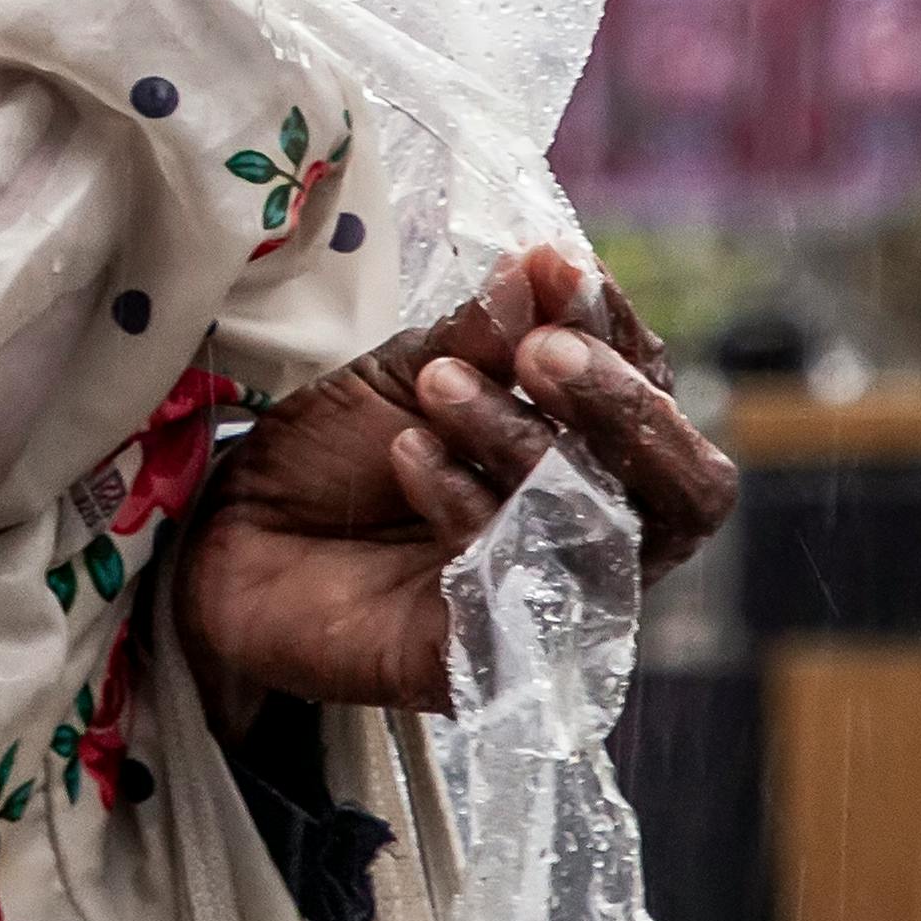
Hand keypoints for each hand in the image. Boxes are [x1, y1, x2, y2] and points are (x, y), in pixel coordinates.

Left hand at [173, 243, 732, 729]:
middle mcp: (601, 532)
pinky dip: (467, 503)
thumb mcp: (411, 371)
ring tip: (438, 384)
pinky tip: (409, 455)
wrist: (232, 540)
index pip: (659, 395)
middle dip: (622, 407)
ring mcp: (556, 600)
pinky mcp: (496, 657)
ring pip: (599, 529)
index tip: (563, 272)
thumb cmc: (338, 454)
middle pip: (688, 487)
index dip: (622, 335)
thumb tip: (548, 263)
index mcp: (596, 452)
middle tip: (538, 350)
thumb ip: (486, 330)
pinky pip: (518, 584)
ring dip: (520, 439)